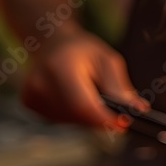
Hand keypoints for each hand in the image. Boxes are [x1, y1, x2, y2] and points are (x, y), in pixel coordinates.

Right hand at [21, 30, 147, 128]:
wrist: (52, 41)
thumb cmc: (84, 51)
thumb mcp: (108, 62)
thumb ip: (120, 88)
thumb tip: (138, 110)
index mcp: (60, 67)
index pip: (82, 105)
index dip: (104, 119)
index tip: (123, 124)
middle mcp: (40, 81)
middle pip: (76, 116)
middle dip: (99, 119)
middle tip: (115, 114)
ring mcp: (31, 93)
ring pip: (68, 120)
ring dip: (87, 117)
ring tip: (91, 98)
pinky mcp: (28, 102)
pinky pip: (59, 119)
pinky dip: (73, 115)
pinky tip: (75, 98)